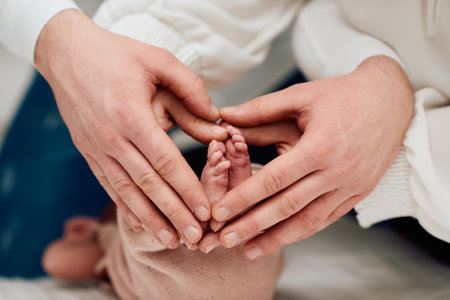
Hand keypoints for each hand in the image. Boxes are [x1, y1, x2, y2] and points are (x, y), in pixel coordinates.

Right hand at [35, 10, 227, 247]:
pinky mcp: (88, 151)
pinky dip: (125, 206)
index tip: (206, 210)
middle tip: (195, 237)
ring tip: (171, 241)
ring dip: (150, 219)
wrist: (68, 53)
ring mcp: (97, 148)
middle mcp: (112, 138)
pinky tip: (138, 224)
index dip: (187, 189)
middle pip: (148, 184)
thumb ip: (192, 90)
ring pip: (127, 191)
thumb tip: (216, 121)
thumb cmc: (117, 54)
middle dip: (174, 214)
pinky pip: (108, 184)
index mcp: (131, 116)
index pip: (166, 163)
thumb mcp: (159, 61)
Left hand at [214, 55, 414, 258]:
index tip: (219, 213)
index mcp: (320, 146)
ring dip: (276, 238)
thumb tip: (224, 116)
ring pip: (308, 220)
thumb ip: (261, 109)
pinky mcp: (358, 193)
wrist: (390, 100)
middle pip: (287, 206)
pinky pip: (327, 218)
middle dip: (252, 225)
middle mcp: (337, 171)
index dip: (243, 198)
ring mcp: (351, 186)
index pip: (273, 180)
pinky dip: (302, 231)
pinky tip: (282, 239)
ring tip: (249, 251)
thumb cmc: (343, 95)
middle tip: (224, 240)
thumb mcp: (301, 95)